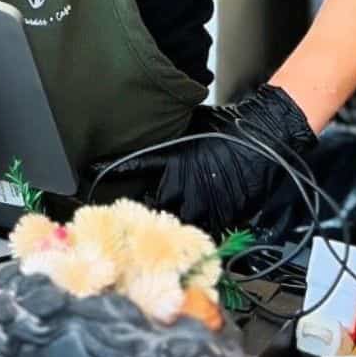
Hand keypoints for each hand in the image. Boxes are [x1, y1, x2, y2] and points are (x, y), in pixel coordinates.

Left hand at [117, 83, 317, 232]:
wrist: (265, 143)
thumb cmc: (229, 130)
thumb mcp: (192, 125)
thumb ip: (170, 135)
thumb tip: (151, 129)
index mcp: (172, 158)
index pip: (133, 165)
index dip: (110, 169)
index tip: (89, 173)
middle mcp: (182, 183)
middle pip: (150, 201)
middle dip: (141, 204)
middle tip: (130, 207)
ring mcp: (202, 203)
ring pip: (173, 219)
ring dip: (165, 221)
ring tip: (155, 225)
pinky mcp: (221, 216)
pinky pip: (199, 227)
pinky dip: (190, 229)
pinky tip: (184, 231)